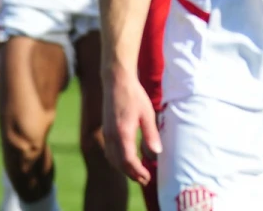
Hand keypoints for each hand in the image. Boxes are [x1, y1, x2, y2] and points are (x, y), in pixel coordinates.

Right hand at [102, 64, 159, 184]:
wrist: (116, 82)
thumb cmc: (134, 96)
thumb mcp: (147, 114)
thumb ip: (151, 134)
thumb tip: (156, 154)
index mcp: (122, 133)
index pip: (128, 161)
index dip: (137, 172)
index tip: (148, 178)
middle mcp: (111, 136)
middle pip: (119, 164)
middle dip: (132, 174)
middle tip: (145, 179)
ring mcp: (106, 134)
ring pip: (112, 159)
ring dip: (124, 169)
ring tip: (138, 173)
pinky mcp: (105, 130)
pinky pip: (109, 152)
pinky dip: (117, 160)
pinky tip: (126, 160)